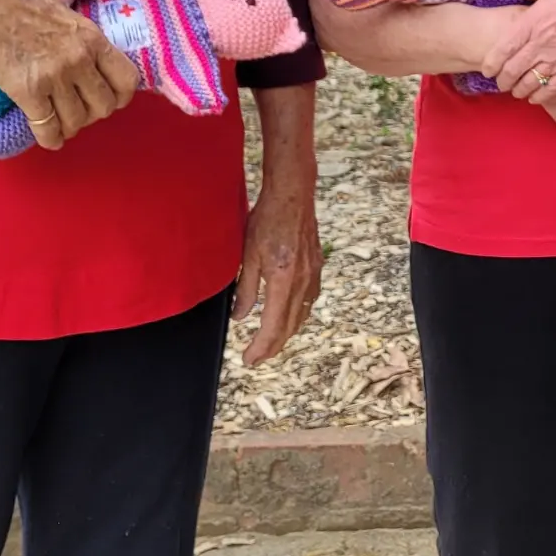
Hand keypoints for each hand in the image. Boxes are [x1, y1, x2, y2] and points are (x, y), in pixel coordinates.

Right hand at [0, 0, 140, 150]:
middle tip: (79, 110)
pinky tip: (47, 138)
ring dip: (70, 127)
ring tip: (61, 124)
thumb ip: (79, 36)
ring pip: (77, 121)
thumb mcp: (62, 11)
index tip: (110, 98)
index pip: (127, 80)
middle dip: (93, 114)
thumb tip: (90, 54)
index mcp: (91, 37)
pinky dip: (49, 138)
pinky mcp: (26, 91)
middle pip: (105, 106)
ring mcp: (54, 77)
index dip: (120, 96)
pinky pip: (48, 128)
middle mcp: (79, 59)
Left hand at [234, 167, 322, 365]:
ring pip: (301, 315)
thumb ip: (245, 289)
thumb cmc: (267, 220)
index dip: (260, 347)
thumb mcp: (248, 256)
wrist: (293, 196)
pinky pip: (309, 300)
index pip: (272, 326)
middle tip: (256, 358)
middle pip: (289, 327)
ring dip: (286, 333)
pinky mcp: (316, 267)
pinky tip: (290, 316)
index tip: (248, 359)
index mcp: (282, 281)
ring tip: (271, 342)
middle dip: (272, 347)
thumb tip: (240, 317)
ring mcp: (312, 275)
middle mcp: (301, 282)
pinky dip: (297, 315)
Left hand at [483, 0, 555, 104]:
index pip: (503, 49)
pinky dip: (540, 97)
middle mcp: (543, 43)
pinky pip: (552, 92)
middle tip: (501, 82)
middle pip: (512, 71)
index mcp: (534, 20)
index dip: (491, 63)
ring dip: (519, 90)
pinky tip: (537, 96)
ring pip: (529, 84)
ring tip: (516, 90)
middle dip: (503, 80)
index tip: (487, 69)